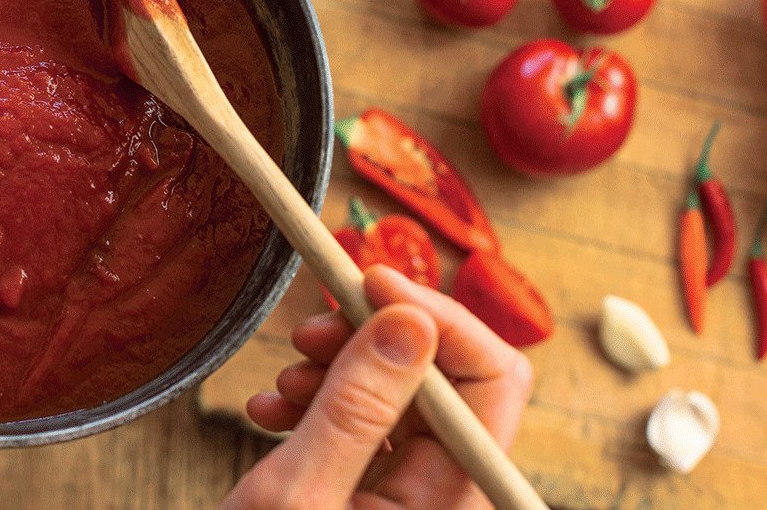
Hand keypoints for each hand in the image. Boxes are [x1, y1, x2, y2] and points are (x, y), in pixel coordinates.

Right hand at [222, 265, 533, 509]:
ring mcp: (413, 500)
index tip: (367, 279)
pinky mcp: (376, 495)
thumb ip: (356, 407)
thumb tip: (411, 320)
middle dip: (375, 340)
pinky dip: (319, 403)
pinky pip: (366, 426)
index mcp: (451, 506)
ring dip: (338, 370)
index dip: (436, 318)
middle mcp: (446, 499)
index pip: (493, 383)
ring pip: (400, 396)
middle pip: (446, 381)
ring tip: (282, 381)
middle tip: (309, 330)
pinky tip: (273, 409)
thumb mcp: (299, 495)